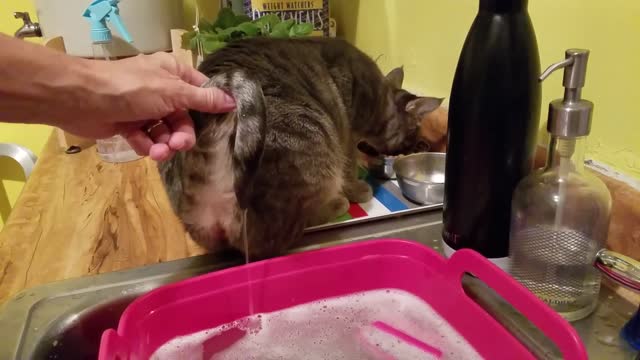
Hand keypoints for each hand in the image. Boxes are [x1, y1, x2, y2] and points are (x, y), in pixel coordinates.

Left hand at [70, 52, 234, 160]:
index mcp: (172, 72)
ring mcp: (144, 107)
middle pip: (183, 116)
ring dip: (165, 143)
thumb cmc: (132, 89)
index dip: (210, 107)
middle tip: (180, 146)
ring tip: (160, 152)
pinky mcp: (128, 124)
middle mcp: (160, 89)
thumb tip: (232, 101)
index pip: (200, 90)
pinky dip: (148, 145)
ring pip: (165, 131)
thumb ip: (203, 99)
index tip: (220, 125)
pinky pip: (147, 138)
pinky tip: (146, 149)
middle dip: (182, 134)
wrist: (82, 99)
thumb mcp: (173, 92)